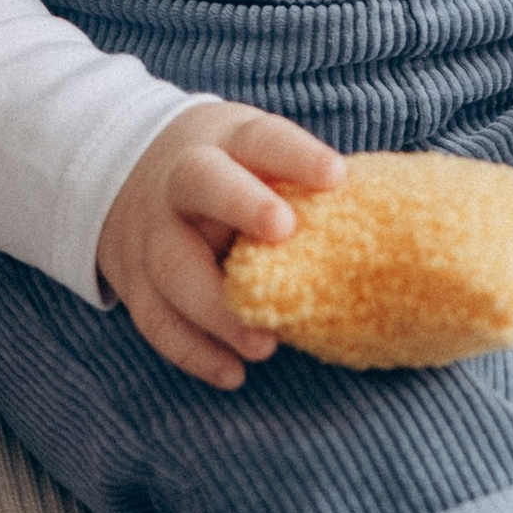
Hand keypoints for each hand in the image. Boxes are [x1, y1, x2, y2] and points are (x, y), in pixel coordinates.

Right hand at [97, 101, 346, 386]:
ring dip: (217, 309)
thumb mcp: (251, 155)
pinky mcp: (132, 279)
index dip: (295, 155)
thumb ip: (298, 184)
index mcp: (222, 142)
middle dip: (241, 204)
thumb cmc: (225, 171)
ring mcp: (148, 231)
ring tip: (265, 344)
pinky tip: (232, 373)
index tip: (336, 176)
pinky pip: (154, 318)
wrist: (126, 172)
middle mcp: (178, 181)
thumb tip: (386, 225)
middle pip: (201, 183)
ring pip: (173, 265)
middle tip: (284, 232)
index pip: (260, 138)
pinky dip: (192, 350)